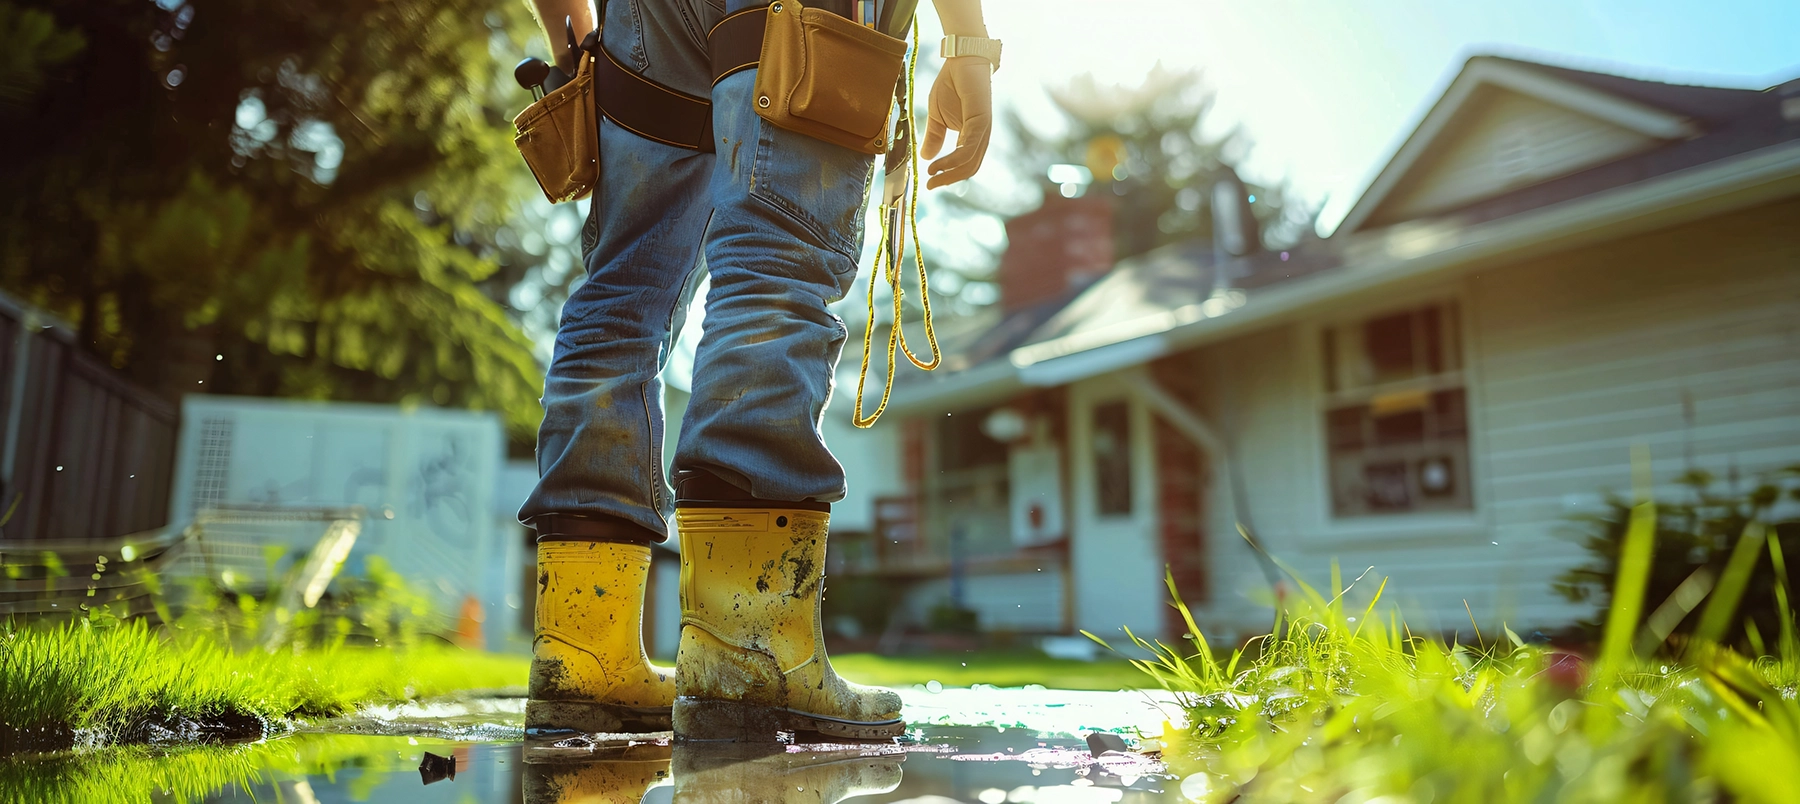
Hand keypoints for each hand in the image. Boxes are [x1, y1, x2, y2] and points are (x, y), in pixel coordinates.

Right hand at [921, 56, 992, 188]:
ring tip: (932, 175)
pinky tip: (937, 163)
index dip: (948, 175)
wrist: (960, 59)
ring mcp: (983, 129)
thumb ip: (934, 137)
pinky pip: (968, 148)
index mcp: (972, 136)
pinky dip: (952, 159)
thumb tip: (926, 158)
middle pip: (969, 167)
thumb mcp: (937, 116)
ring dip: (950, 172)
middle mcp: (981, 136)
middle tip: (930, 186)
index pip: (965, 163)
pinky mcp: (981, 121)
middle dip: (949, 179)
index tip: (929, 182)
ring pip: (970, 161)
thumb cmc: (951, 84)